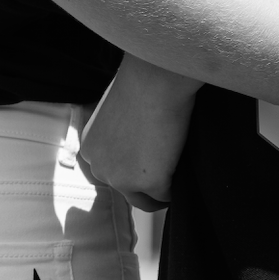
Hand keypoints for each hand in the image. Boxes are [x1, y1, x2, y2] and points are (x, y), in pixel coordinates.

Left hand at [80, 57, 201, 209]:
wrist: (156, 78)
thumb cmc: (142, 81)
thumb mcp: (119, 110)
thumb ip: (122, 133)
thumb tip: (140, 144)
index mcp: (90, 149)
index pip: (112, 172)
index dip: (133, 169)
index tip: (151, 162)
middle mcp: (100, 168)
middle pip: (127, 190)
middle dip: (146, 184)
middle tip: (169, 172)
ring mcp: (123, 179)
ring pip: (146, 201)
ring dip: (162, 194)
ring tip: (179, 179)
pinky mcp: (150, 182)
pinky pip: (169, 195)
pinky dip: (179, 187)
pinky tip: (188, 169)